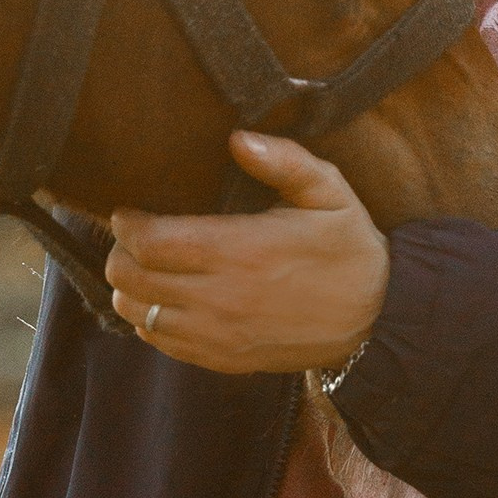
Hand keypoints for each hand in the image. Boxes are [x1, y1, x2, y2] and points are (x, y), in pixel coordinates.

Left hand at [108, 133, 389, 375]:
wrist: (377, 319)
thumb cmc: (348, 249)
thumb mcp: (329, 193)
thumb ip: (285, 161)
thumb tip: (238, 139)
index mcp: (240, 250)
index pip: (149, 241)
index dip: (126, 224)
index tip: (130, 211)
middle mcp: (220, 297)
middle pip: (129, 278)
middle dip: (120, 252)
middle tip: (135, 236)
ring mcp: (217, 334)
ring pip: (136, 312)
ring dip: (130, 287)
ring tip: (147, 266)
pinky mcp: (222, 359)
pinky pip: (158, 342)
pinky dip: (149, 318)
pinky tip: (167, 298)